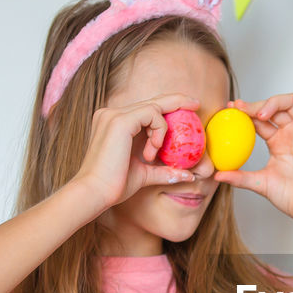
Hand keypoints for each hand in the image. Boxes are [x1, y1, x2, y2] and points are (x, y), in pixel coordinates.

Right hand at [71, 94, 201, 208]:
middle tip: (197, 104)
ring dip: (162, 130)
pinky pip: (152, 114)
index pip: (146, 108)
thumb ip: (165, 171)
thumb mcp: (145, 174)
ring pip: (154, 107)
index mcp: (115, 123)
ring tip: (153, 152)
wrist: (95, 192)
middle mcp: (112, 114)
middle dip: (177, 100)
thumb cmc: (115, 185)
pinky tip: (153, 149)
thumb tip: (189, 176)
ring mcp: (114, 114)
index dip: (169, 105)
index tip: (190, 108)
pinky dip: (159, 130)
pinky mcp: (120, 120)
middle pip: (152, 101)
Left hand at [215, 93, 292, 231]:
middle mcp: (292, 134)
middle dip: (257, 104)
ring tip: (262, 113)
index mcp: (278, 142)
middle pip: (275, 107)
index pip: (260, 119)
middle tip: (241, 109)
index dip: (246, 111)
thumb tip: (217, 175)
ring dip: (277, 101)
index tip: (230, 109)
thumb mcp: (260, 184)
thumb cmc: (292, 198)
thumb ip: (240, 177)